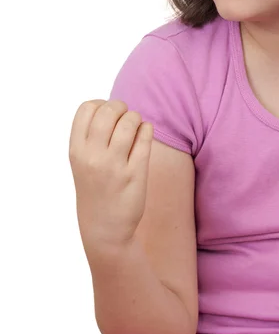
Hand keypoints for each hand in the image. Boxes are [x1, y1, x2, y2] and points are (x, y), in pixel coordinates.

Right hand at [69, 99, 152, 252]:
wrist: (104, 228)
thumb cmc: (95, 187)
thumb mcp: (82, 161)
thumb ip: (91, 135)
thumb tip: (113, 106)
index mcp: (76, 150)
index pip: (87, 108)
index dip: (100, 104)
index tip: (107, 115)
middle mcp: (92, 156)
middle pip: (109, 110)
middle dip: (121, 107)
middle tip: (125, 118)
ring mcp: (114, 166)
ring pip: (129, 121)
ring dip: (136, 118)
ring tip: (136, 127)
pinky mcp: (135, 174)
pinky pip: (145, 137)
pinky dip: (146, 130)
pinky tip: (144, 134)